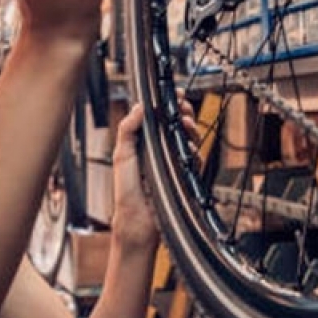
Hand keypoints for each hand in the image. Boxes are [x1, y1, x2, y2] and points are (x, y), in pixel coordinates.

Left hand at [112, 97, 197, 251]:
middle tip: (183, 109)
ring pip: (187, 138)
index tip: (173, 97)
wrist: (140, 220)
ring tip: (186, 126)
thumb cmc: (127, 192)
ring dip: (189, 128)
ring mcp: (171, 161)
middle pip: (174, 124)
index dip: (165, 106)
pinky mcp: (182, 173)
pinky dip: (194, 151)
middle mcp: (157, 150)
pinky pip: (194, 157)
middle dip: (181, 113)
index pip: (156, 118)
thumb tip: (139, 108)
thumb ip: (128, 130)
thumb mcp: (122, 156)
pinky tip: (189, 150)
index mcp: (141, 143)